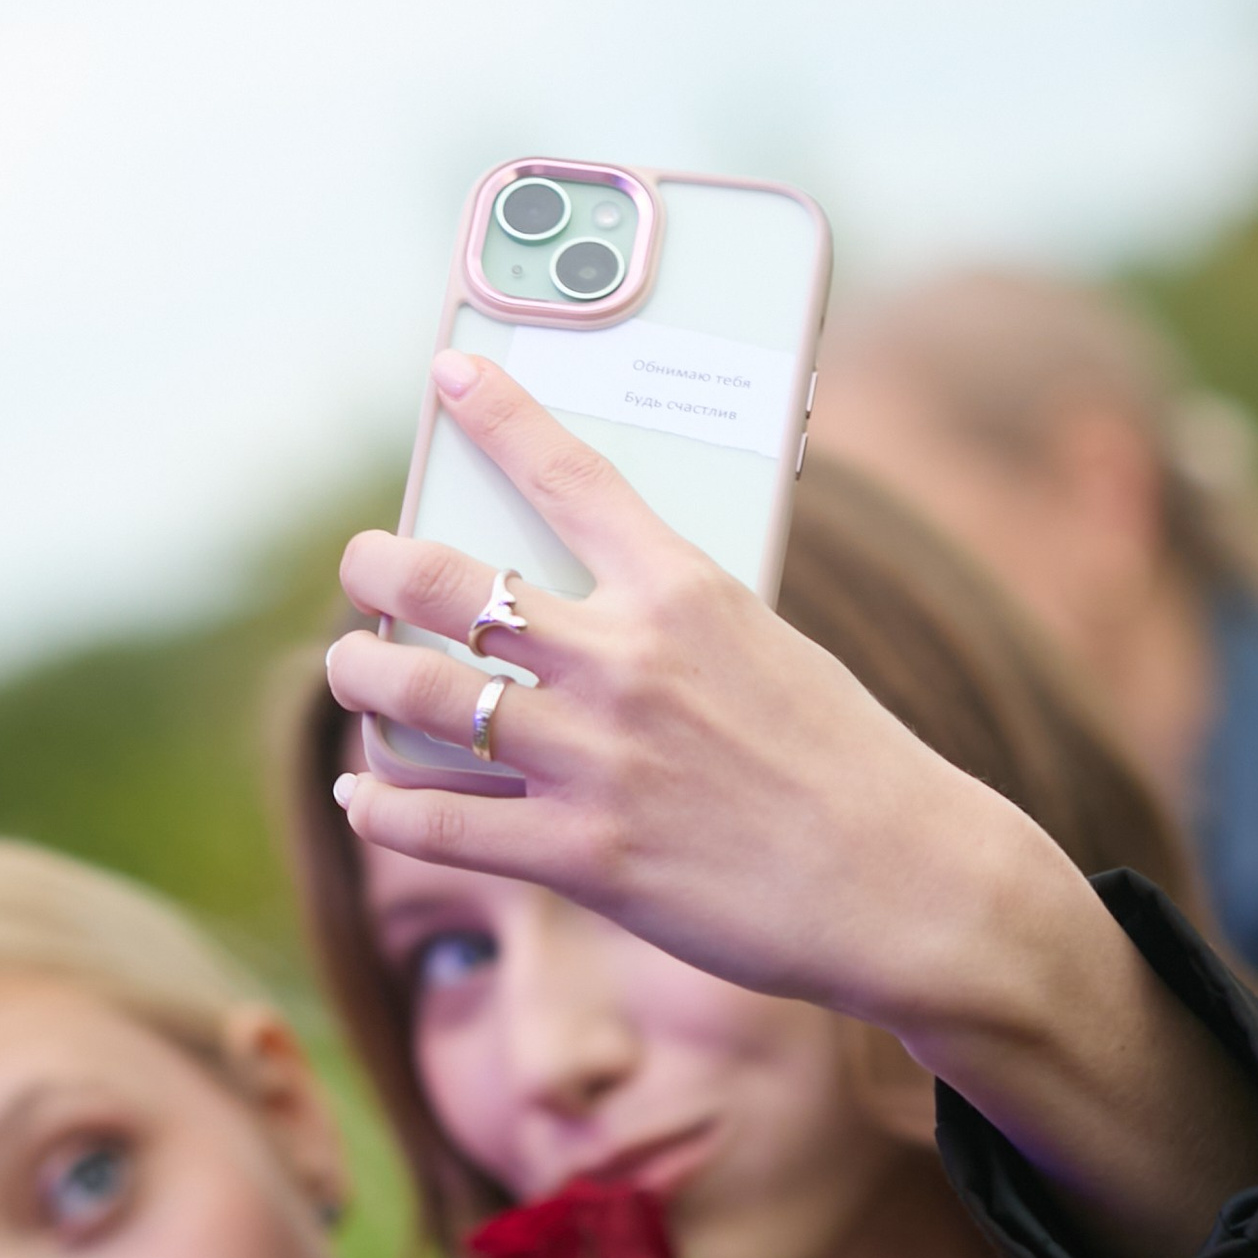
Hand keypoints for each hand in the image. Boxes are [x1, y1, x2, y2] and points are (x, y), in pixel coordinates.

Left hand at [327, 349, 1064, 1038]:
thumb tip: (589, 626)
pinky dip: (382, 806)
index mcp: (685, 590)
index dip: (495, 414)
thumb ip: (679, 627)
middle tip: (363, 569)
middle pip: (452, 584)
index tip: (447, 373)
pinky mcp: (582, 855)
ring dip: (364, 674)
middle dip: (380, 567)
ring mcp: (597, 759)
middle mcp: (626, 662)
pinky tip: (361, 792)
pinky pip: (439, 825)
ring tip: (353, 668)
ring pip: (425, 695)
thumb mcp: (774, 654)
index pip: (570, 473)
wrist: (904, 883)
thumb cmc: (850, 766)